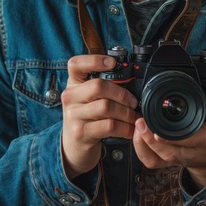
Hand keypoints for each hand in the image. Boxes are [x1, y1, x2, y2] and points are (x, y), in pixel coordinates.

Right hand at [61, 55, 139, 179]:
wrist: (74, 144)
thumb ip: (103, 85)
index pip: (76, 64)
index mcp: (73, 83)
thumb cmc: (86, 116)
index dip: (94, 60)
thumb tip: (130, 77)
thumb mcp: (88, 97)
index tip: (113, 63)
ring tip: (135, 117)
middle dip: (122, 93)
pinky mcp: (81, 132)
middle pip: (98, 86)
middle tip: (133, 101)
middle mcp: (70, 97)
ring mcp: (74, 115)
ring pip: (106, 107)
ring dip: (126, 113)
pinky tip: (130, 130)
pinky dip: (125, 128)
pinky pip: (109, 126)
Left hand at [132, 85, 205, 189]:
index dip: (172, 137)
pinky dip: (141, 151)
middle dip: (151, 139)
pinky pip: (152, 162)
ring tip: (137, 126)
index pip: (189, 141)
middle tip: (141, 121)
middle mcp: (190, 152)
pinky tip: (137, 135)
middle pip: (168, 151)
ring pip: (157, 158)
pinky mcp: (167, 161)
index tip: (158, 130)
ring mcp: (177, 158)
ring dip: (144, 144)